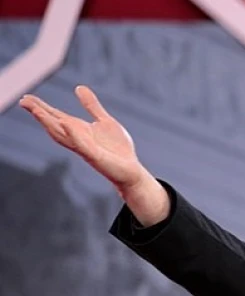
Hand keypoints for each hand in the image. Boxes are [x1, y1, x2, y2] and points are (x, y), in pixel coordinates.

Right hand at [20, 85, 168, 225]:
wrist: (132, 170)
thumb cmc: (117, 148)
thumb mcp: (104, 121)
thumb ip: (92, 106)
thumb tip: (79, 87)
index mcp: (79, 130)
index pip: (56, 117)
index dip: (41, 108)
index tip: (26, 98)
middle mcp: (78, 139)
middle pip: (54, 125)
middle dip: (39, 114)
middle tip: (23, 101)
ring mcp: (85, 149)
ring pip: (63, 135)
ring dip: (49, 123)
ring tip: (37, 111)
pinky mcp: (96, 157)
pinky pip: (83, 145)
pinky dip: (74, 135)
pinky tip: (67, 124)